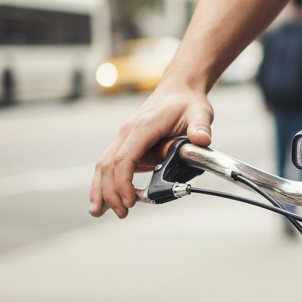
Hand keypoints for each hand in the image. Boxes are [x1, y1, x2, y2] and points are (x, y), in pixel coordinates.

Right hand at [90, 80, 213, 218]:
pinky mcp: (127, 143)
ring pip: (103, 165)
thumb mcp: (199, 113)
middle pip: (108, 165)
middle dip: (111, 192)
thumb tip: (202, 140)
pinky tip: (104, 199)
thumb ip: (200, 127)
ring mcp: (125, 137)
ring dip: (100, 189)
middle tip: (123, 213)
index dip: (124, 182)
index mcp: (142, 127)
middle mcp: (127, 132)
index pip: (124, 158)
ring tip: (99, 212)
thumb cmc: (187, 102)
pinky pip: (110, 164)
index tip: (131, 201)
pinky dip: (104, 182)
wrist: (179, 88)